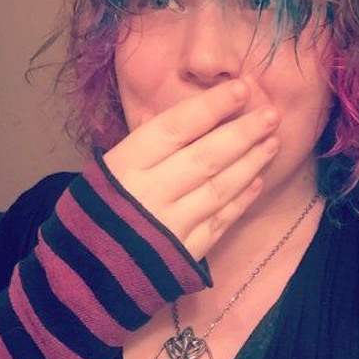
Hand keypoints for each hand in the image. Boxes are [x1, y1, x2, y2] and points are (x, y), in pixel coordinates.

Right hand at [103, 80, 279, 259]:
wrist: (85, 270)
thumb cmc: (97, 207)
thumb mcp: (111, 166)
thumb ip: (147, 139)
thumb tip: (188, 111)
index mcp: (126, 164)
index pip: (175, 128)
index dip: (211, 107)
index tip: (242, 88)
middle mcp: (150, 193)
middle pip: (204, 157)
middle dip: (242, 134)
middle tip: (271, 114)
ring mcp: (170, 226)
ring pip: (218, 189)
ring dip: (250, 164)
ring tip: (273, 142)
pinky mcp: (185, 253)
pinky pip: (219, 223)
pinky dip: (241, 201)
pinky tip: (258, 181)